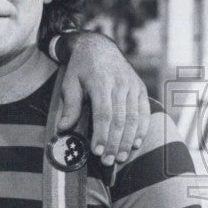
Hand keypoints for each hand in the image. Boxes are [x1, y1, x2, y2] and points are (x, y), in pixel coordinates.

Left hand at [57, 32, 149, 165]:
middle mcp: (121, 84)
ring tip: (119, 157)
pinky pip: (144, 112)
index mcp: (101, 82)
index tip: (96, 151)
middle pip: (120, 119)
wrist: (98, 47)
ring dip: (127, 140)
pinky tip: (135, 144)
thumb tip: (63, 129)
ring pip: (134, 118)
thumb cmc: (80, 68)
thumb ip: (70, 106)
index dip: (101, 134)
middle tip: (107, 161)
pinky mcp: (141, 88)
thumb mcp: (69, 83)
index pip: (104, 114)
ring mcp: (133, 86)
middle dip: (114, 143)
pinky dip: (141, 129)